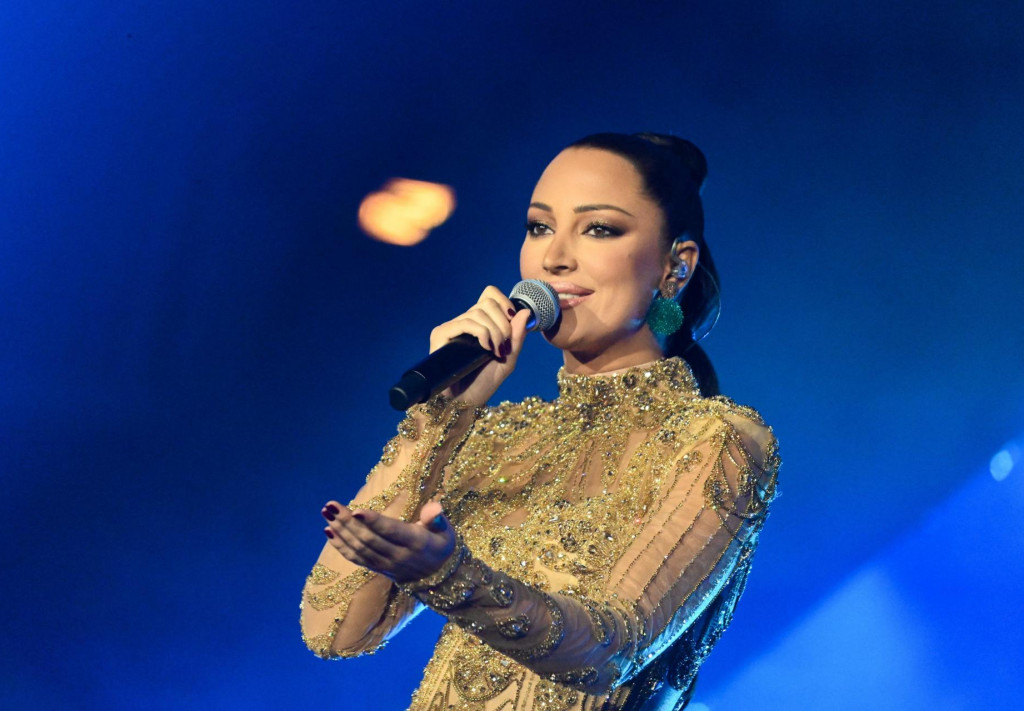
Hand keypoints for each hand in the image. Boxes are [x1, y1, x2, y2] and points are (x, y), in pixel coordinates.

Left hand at [320, 499, 455, 583]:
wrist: (440, 578)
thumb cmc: (441, 545)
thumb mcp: (445, 532)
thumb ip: (437, 519)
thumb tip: (435, 507)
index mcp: (416, 542)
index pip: (391, 531)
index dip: (373, 521)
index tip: (356, 510)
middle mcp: (398, 555)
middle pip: (369, 539)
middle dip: (348, 521)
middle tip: (331, 505)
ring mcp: (386, 564)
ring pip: (359, 549)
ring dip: (340, 531)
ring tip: (326, 513)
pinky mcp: (377, 569)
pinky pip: (356, 559)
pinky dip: (341, 546)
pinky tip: (329, 531)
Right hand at [429, 286, 531, 405]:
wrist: (465, 403)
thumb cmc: (484, 384)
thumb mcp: (509, 359)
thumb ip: (518, 337)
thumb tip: (526, 311)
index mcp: (479, 323)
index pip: (490, 294)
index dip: (505, 304)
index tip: (512, 324)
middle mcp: (464, 321)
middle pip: (488, 302)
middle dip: (503, 323)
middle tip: (504, 346)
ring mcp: (452, 327)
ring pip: (479, 312)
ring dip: (495, 332)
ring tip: (495, 351)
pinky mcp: (440, 335)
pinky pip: (466, 322)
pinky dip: (481, 333)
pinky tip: (485, 348)